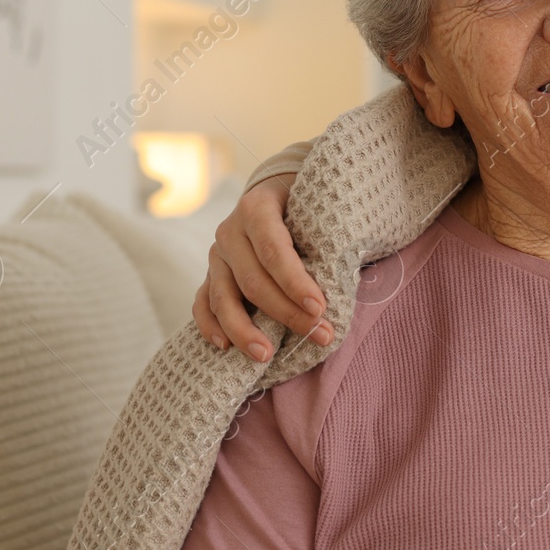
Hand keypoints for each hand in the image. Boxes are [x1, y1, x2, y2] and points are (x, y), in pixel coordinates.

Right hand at [191, 174, 332, 361]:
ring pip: (223, 297)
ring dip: (244, 330)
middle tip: (317, 335)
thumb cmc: (304, 206)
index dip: (296, 283)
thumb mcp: (314, 207)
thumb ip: (325, 234)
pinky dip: (210, 326)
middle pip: (253, 280)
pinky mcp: (208, 275)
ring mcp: (216, 255)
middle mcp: (230, 231)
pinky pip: (202, 304)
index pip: (274, 251)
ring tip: (266, 356)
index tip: (320, 308)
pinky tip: (225, 347)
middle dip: (286, 313)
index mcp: (256, 208)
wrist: (274, 194)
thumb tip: (347, 278)